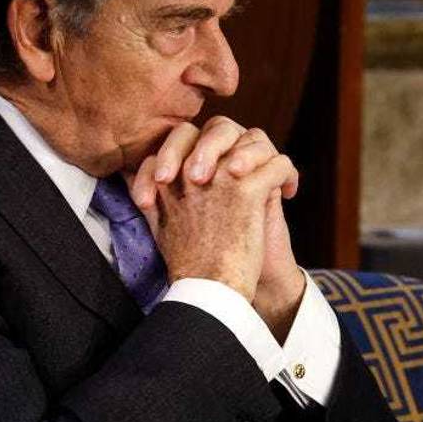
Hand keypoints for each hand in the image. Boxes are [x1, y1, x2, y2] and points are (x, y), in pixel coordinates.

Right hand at [132, 117, 303, 328]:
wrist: (208, 294)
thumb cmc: (188, 265)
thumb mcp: (158, 226)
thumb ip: (153, 196)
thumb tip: (135, 174)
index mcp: (168, 178)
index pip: (183, 135)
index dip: (203, 143)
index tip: (215, 169)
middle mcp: (191, 171)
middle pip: (219, 127)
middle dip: (237, 141)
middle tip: (241, 165)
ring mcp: (220, 178)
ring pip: (254, 139)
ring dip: (266, 156)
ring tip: (273, 175)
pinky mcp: (247, 191)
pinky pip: (277, 162)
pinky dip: (288, 174)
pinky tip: (288, 192)